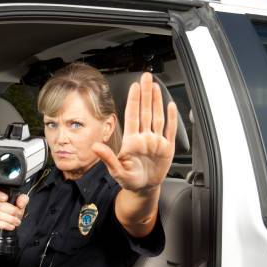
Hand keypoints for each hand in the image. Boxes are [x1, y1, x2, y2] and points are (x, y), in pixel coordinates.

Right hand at [0, 187, 28, 232]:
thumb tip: (20, 203)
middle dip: (8, 210)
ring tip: (16, 221)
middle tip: (17, 213)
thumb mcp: (20, 202)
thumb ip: (22, 199)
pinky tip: (10, 226)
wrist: (10, 219)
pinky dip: (3, 225)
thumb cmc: (12, 208)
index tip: (6, 198)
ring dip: (7, 219)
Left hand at [92, 72, 177, 191]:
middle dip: (146, 94)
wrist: (144, 189)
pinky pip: (170, 130)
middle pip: (146, 111)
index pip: (133, 116)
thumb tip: (95, 146)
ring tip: (156, 86)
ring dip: (157, 101)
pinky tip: (170, 106)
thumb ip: (107, 158)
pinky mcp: (166, 148)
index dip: (134, 100)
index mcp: (132, 141)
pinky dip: (171, 119)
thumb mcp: (116, 171)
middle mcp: (144, 138)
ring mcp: (156, 142)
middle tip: (146, 77)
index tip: (134, 86)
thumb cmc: (129, 180)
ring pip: (158, 117)